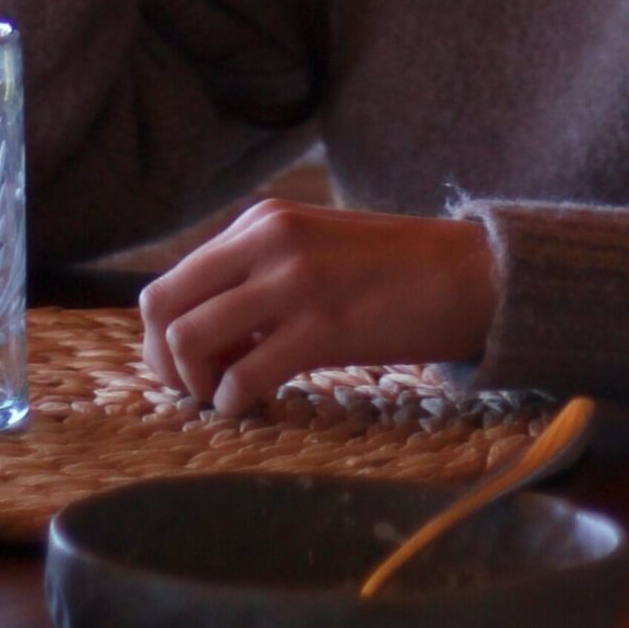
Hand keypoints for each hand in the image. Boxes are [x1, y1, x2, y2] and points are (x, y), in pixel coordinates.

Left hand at [139, 201, 501, 416]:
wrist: (467, 272)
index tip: (192, 368)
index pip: (169, 282)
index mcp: (260, 222)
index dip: (162, 338)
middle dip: (164, 363)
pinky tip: (261, 405)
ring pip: (189, 341)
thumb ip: (257, 273)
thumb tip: (203, 331)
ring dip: (198, 384)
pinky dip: (235, 403)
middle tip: (200, 388)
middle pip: (162, 308)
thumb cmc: (390, 270)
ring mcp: (292, 282)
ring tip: (232, 395)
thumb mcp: (310, 247)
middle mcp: (266, 242)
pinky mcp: (321, 327)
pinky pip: (242, 377)